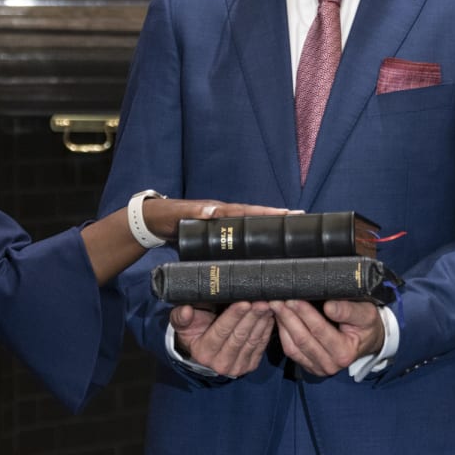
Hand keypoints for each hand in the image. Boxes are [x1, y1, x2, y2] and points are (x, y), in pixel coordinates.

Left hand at [141, 197, 291, 242]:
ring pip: (249, 225)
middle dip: (276, 217)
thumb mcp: (179, 214)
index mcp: (219, 210)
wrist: (154, 221)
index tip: (288, 213)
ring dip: (267, 226)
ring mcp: (221, 224)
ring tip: (289, 230)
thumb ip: (195, 211)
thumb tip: (214, 209)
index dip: (268, 213)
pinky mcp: (216, 234)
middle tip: (300, 218)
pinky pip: (238, 234)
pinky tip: (262, 245)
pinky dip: (253, 236)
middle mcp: (224, 215)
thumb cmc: (166, 216)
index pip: (248, 211)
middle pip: (255, 216)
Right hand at [170, 302, 274, 377]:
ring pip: (252, 341)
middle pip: (239, 336)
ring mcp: (237, 367)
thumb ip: (181, 317)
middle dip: (252, 317)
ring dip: (261, 322)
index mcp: (203, 352)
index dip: (233, 316)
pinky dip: (266, 329)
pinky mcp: (250, 365)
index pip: (221, 332)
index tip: (244, 302)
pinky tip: (270, 315)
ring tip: (268, 304)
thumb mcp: (182, 323)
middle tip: (261, 301)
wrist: (203, 347)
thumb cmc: (194, 329)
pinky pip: (261, 345)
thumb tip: (186, 311)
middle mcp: (220, 363)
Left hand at [271, 299, 384, 377]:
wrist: (368, 340)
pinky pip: (291, 351)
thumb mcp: (366, 314)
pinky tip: (280, 318)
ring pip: (292, 347)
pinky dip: (283, 334)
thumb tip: (329, 306)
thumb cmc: (367, 324)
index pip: (319, 330)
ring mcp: (318, 368)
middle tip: (277, 299)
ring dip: (282, 325)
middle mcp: (330, 365)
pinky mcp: (309, 366)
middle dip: (288, 317)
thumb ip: (348, 310)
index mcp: (345, 353)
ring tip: (275, 306)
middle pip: (303, 339)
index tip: (293, 298)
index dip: (305, 313)